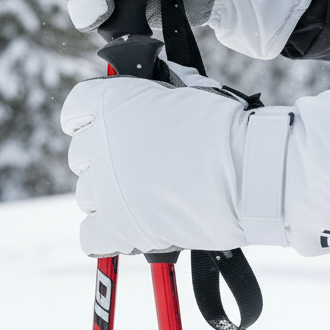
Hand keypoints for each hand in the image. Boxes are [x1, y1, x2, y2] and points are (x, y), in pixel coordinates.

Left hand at [60, 62, 329, 257]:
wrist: (253, 170)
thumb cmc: (228, 129)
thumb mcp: (181, 94)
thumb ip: (147, 97)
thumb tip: (139, 98)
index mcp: (111, 102)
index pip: (76, 111)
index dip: (91, 122)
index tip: (109, 131)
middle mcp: (100, 142)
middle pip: (81, 157)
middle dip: (106, 162)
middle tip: (142, 169)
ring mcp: (106, 186)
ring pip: (87, 196)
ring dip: (111, 197)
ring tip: (149, 198)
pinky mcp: (119, 226)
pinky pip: (90, 235)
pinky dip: (106, 236)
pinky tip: (132, 229)